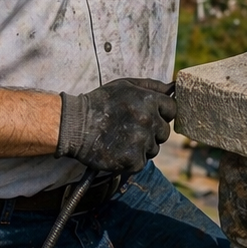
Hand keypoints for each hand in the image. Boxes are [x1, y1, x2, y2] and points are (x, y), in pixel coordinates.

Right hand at [55, 78, 175, 174]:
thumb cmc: (100, 103)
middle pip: (165, 131)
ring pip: (154, 148)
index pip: (172, 109)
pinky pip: (142, 161)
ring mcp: (141, 142)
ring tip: (122, 138)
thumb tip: (172, 88)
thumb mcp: (125, 85)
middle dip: (153, 131)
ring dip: (142, 146)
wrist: (74, 125)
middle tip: (132, 128)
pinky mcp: (132, 160)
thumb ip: (152, 86)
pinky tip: (118, 149)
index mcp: (148, 101)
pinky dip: (132, 159)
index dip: (162, 113)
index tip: (148, 115)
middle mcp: (148, 121)